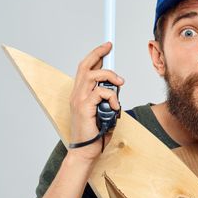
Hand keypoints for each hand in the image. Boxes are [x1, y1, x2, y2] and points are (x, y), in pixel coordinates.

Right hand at [68, 42, 123, 161]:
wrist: (86, 150)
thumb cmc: (96, 132)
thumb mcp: (104, 110)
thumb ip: (107, 97)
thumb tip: (117, 86)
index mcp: (80, 93)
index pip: (85, 68)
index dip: (95, 55)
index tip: (106, 47)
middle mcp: (77, 94)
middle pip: (85, 66)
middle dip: (98, 53)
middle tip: (109, 46)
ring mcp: (79, 100)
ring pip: (93, 75)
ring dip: (110, 76)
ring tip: (120, 84)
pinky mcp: (84, 107)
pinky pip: (100, 93)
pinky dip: (111, 97)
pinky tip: (114, 106)